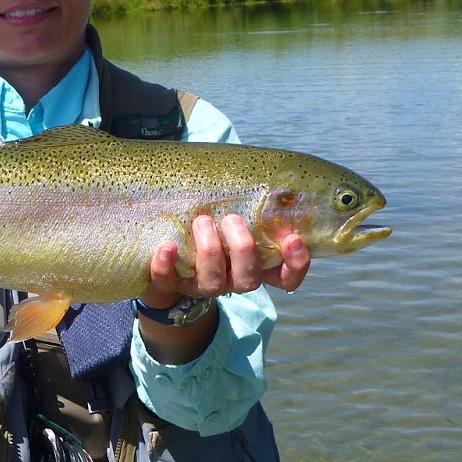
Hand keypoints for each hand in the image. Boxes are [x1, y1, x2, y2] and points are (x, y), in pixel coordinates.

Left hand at [141, 213, 309, 309]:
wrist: (170, 260)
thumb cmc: (213, 230)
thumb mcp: (235, 220)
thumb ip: (251, 206)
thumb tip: (267, 176)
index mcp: (255, 266)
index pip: (286, 277)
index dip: (295, 265)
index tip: (293, 239)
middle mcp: (232, 280)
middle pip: (249, 279)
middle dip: (243, 250)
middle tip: (232, 219)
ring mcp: (202, 285)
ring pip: (213, 282)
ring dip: (210, 251)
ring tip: (202, 221)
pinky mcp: (171, 284)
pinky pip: (167, 281)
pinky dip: (166, 266)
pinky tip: (167, 247)